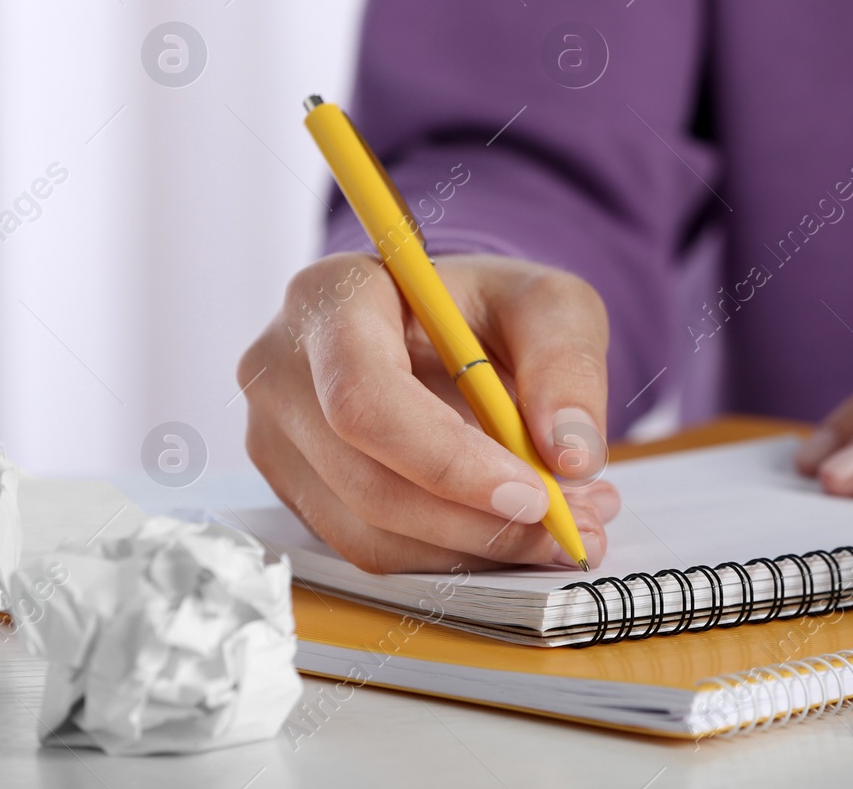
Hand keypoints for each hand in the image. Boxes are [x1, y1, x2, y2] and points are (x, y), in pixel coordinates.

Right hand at [239, 252, 619, 572]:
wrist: (446, 324)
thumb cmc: (488, 305)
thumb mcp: (549, 304)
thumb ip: (567, 365)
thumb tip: (571, 456)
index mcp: (331, 298)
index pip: (365, 398)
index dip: (448, 461)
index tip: (534, 494)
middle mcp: (282, 370)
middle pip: (367, 480)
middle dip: (477, 521)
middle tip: (572, 527)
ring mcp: (279, 437)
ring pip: (370, 532)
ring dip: (476, 547)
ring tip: (564, 525)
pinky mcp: (299, 490)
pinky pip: (371, 549)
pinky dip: (453, 554)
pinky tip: (515, 527)